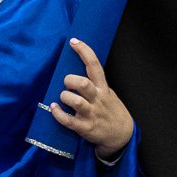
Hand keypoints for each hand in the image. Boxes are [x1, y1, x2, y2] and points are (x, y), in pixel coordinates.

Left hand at [50, 38, 133, 159]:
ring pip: (76, 102)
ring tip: (63, 97)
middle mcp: (97, 99)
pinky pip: (69, 121)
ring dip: (65, 97)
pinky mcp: (85, 128)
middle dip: (70, 80)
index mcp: (103, 88)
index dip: (84, 52)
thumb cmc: (110, 110)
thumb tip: (73, 73)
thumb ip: (94, 84)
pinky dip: (59, 114)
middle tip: (67, 83)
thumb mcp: (108, 93)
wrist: (122, 135)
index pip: (95, 65)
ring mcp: (91, 114)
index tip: (74, 41)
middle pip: (83, 84)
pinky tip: (54, 108)